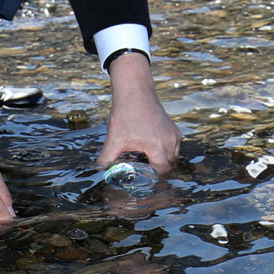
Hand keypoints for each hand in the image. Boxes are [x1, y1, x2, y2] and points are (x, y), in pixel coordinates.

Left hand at [99, 52, 180, 173]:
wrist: (135, 91)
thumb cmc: (126, 114)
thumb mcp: (114, 139)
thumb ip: (106, 158)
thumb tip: (99, 171)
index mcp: (157, 147)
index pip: (163, 172)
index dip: (155, 179)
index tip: (146, 182)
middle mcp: (170, 142)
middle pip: (170, 166)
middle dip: (159, 173)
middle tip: (146, 176)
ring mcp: (174, 135)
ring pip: (173, 157)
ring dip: (164, 163)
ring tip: (149, 165)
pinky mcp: (174, 129)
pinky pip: (174, 147)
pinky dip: (167, 153)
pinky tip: (154, 152)